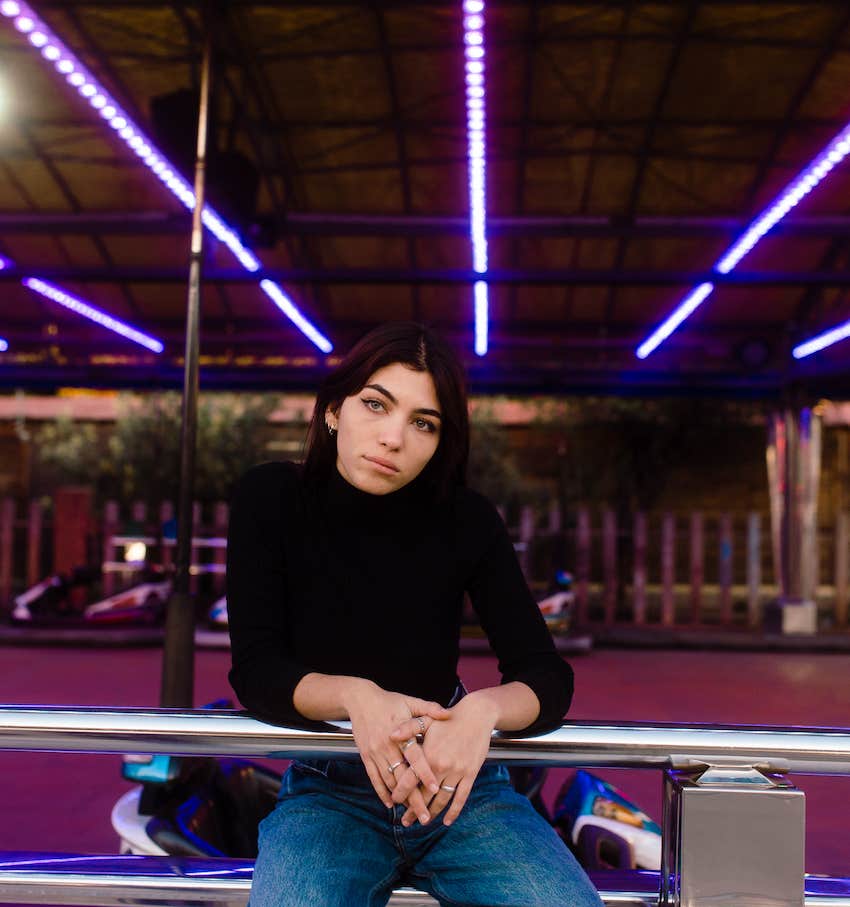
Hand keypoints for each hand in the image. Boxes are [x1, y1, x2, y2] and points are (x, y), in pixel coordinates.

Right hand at [343, 680, 450, 818]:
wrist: (360, 699)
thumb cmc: (388, 701)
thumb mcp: (409, 701)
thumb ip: (429, 709)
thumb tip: (447, 714)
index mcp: (401, 732)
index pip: (415, 757)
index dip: (425, 773)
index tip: (435, 789)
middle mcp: (388, 745)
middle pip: (403, 776)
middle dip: (414, 798)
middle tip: (425, 816)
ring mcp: (375, 752)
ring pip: (389, 780)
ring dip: (400, 798)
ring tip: (410, 814)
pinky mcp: (366, 756)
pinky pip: (374, 778)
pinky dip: (381, 792)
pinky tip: (390, 803)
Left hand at [389, 691, 498, 826]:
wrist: (476, 715)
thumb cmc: (448, 719)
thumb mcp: (426, 720)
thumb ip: (408, 728)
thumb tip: (390, 735)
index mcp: (428, 754)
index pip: (410, 779)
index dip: (401, 793)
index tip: (395, 802)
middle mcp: (442, 765)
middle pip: (424, 794)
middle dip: (414, 810)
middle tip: (406, 822)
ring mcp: (457, 771)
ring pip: (442, 799)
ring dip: (432, 813)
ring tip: (423, 822)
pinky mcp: (470, 774)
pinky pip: (461, 797)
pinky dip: (454, 811)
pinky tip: (447, 821)